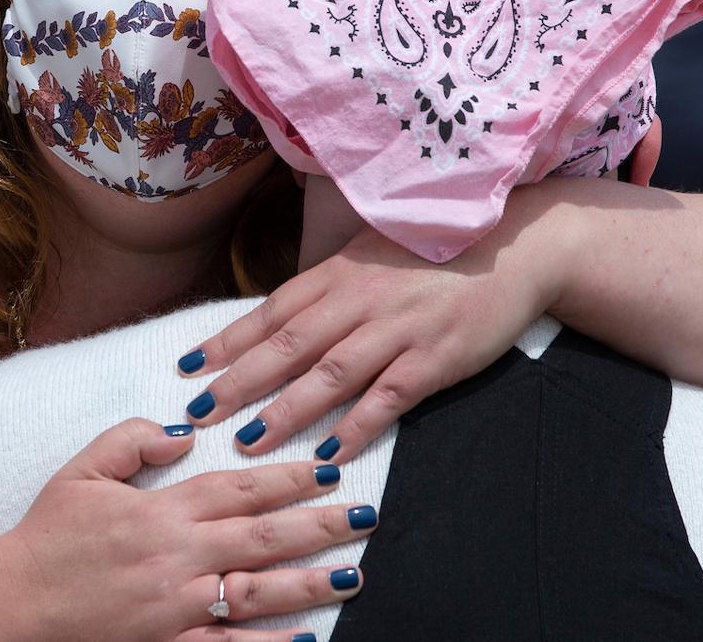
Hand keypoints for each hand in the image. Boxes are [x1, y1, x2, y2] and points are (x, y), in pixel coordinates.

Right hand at [0, 419, 374, 641]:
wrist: (8, 606)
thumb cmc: (44, 538)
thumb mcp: (80, 472)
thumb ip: (132, 441)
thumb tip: (184, 432)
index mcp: (159, 511)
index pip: (239, 487)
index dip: (289, 478)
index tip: (329, 469)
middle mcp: (176, 557)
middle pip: (263, 536)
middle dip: (320, 524)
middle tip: (367, 515)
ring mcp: (175, 607)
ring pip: (258, 592)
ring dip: (311, 582)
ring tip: (354, 573)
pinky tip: (307, 638)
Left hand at [178, 220, 550, 462]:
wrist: (515, 246)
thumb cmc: (437, 252)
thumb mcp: (373, 255)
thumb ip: (329, 285)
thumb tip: (279, 318)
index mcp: (340, 273)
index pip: (271, 311)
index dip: (226, 341)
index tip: (187, 369)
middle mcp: (360, 300)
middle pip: (287, 346)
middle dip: (237, 383)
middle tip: (197, 415)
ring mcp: (397, 330)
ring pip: (328, 375)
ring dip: (284, 412)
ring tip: (246, 444)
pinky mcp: (435, 359)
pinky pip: (387, 398)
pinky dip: (356, 428)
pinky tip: (329, 455)